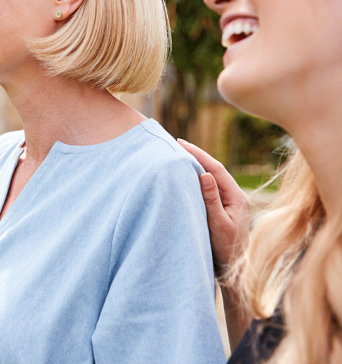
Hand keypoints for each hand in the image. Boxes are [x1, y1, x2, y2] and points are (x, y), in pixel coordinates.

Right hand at [177, 139, 249, 271]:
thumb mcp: (217, 224)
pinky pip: (209, 187)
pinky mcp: (223, 208)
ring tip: (179, 155)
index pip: (216, 169)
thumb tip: (206, 174)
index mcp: (236, 197)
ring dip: (196, 165)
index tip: (180, 144)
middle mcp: (235, 196)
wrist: (234, 269)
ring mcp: (230, 202)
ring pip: (212, 177)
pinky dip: (197, 178)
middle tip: (176, 144)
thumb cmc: (225, 250)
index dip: (198, 154)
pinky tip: (186, 176)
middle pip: (214, 169)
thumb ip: (211, 200)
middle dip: (196, 155)